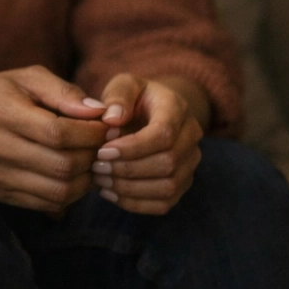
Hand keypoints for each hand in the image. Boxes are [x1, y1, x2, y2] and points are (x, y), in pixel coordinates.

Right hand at [0, 66, 107, 213]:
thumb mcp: (26, 78)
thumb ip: (63, 91)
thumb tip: (100, 112)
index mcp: (1, 111)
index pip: (58, 133)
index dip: (91, 133)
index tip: (105, 126)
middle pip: (62, 165)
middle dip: (93, 155)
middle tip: (102, 144)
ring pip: (60, 190)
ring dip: (86, 178)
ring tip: (89, 159)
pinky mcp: (0, 194)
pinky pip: (49, 203)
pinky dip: (70, 192)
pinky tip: (72, 172)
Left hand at [89, 73, 204, 214]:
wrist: (152, 111)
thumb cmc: (133, 97)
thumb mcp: (123, 84)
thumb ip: (118, 95)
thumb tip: (111, 120)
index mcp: (177, 108)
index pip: (163, 134)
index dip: (133, 147)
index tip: (103, 150)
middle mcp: (191, 137)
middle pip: (167, 163)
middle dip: (128, 169)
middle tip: (96, 166)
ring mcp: (190, 163)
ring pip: (168, 187)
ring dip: (130, 188)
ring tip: (100, 180)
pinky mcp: (182, 183)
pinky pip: (165, 203)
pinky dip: (135, 203)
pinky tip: (110, 193)